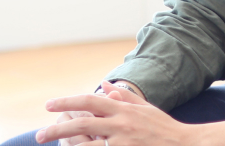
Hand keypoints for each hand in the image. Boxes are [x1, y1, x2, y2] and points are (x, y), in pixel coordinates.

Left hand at [36, 82, 190, 145]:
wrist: (185, 145)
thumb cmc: (164, 128)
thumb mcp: (146, 108)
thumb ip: (123, 97)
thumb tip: (104, 85)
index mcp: (124, 110)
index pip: (90, 101)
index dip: (67, 102)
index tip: (48, 106)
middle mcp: (121, 125)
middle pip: (81, 125)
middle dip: (56, 129)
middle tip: (38, 135)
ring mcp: (123, 143)